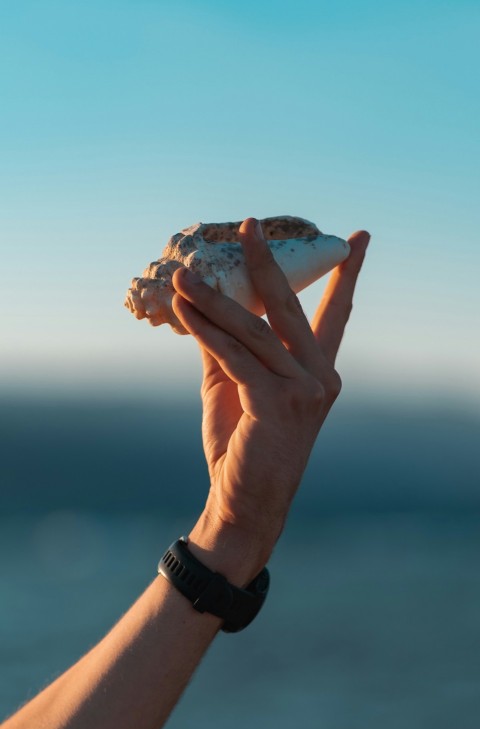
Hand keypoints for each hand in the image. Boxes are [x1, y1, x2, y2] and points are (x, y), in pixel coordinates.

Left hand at [171, 219, 369, 582]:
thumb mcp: (234, 387)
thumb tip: (205, 304)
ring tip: (184, 275)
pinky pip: (235, 356)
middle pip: (291, 307)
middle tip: (249, 224)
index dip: (345, 275)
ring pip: (254, 330)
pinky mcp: (276, 403)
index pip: (336, 314)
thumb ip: (227, 347)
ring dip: (214, 299)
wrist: (242, 501)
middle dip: (268, 263)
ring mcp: (303, 391)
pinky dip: (206, 331)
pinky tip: (184, 310)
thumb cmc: (241, 446)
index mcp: (318, 372)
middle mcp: (320, 377)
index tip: (357, 237)